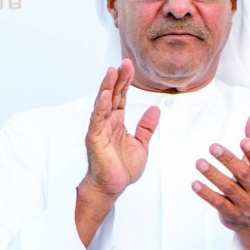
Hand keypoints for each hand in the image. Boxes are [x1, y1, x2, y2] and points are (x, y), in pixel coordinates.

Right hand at [76, 60, 159, 245]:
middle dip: (118, 78)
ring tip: (111, 71)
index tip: (130, 66)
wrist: (113, 187)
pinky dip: (101, 107)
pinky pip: (97, 120)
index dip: (125, 81)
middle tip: (124, 62)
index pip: (121, 97)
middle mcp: (106, 122)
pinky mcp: (95, 139)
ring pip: (103, 104)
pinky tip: (105, 95)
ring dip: (107, 87)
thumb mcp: (141, 144)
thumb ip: (146, 127)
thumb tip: (155, 110)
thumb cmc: (122, 168)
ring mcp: (99, 130)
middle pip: (112, 95)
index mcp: (117, 122)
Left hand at [193, 114, 249, 249]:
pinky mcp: (230, 213)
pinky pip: (217, 202)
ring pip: (228, 187)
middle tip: (213, 147)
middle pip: (242, 173)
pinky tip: (195, 184)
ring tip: (199, 163)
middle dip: (227, 160)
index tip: (244, 140)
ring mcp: (243, 202)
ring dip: (213, 174)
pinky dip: (206, 193)